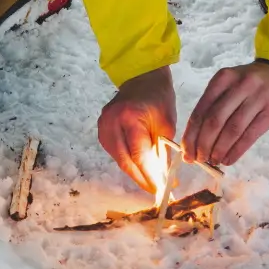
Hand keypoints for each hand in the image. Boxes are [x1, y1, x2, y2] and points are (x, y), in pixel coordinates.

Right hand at [97, 65, 176, 193]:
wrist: (142, 77)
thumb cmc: (158, 97)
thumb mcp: (166, 123)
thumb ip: (163, 150)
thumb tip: (162, 178)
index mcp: (130, 117)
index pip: (139, 155)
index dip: (150, 176)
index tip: (161, 189)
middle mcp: (111, 122)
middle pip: (125, 161)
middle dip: (142, 178)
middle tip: (156, 191)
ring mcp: (103, 125)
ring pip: (118, 159)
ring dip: (134, 172)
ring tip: (150, 182)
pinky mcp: (101, 129)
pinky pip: (114, 152)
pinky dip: (127, 161)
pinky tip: (139, 168)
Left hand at [183, 60, 268, 166]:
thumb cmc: (253, 85)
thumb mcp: (232, 85)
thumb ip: (215, 106)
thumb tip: (196, 140)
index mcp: (223, 79)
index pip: (201, 110)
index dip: (191, 134)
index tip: (186, 152)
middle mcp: (239, 85)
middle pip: (214, 120)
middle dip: (204, 144)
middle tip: (199, 159)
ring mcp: (257, 97)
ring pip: (232, 129)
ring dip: (220, 149)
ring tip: (214, 161)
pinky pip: (250, 135)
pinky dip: (237, 150)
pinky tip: (229, 159)